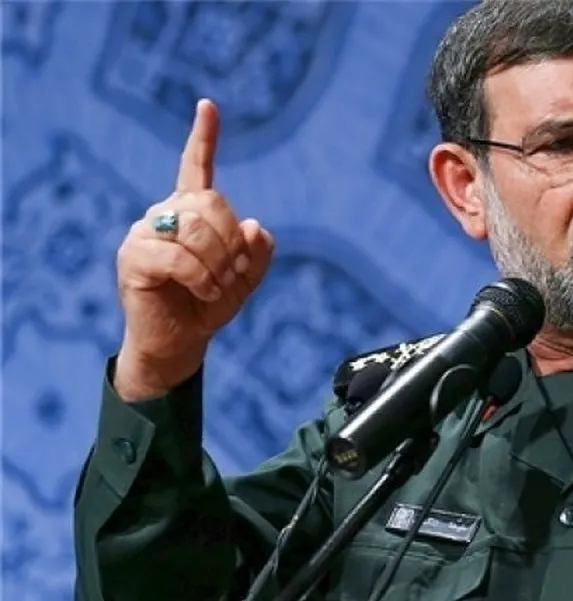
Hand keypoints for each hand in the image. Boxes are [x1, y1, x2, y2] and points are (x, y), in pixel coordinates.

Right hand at [113, 99, 273, 400]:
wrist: (180, 342)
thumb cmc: (209, 306)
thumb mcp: (245, 280)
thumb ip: (257, 253)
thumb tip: (255, 226)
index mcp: (192, 212)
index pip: (197, 167)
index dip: (204, 137)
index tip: (209, 105)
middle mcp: (165, 214)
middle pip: (212, 204)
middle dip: (233, 243)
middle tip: (234, 273)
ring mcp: (145, 233)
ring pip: (197, 229)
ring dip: (219, 264)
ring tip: (217, 289)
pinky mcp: (134, 257)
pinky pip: (178, 256)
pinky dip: (201, 277)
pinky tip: (204, 292)